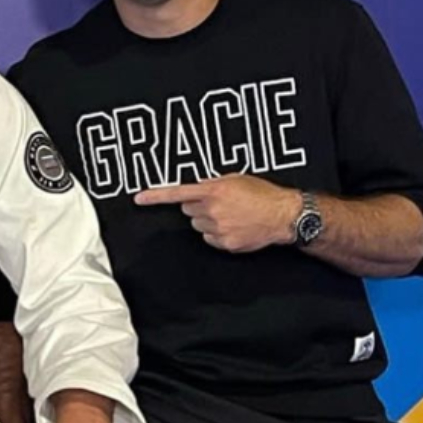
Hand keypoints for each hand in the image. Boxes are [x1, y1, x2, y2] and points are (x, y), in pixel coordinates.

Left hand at [134, 174, 301, 252]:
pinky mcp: (224, 243)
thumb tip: (198, 188)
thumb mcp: (235, 179)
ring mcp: (217, 229)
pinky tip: (234, 227)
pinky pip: (209, 238)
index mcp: (212, 191)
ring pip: (198, 225)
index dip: (155, 196)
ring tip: (230, 215)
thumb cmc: (263, 194)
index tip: (139, 199)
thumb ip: (212, 183)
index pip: (176, 193)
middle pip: (188, 210)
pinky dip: (218, 234)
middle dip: (198, 207)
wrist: (283, 215)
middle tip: (218, 204)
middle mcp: (212, 210)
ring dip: (208, 220)